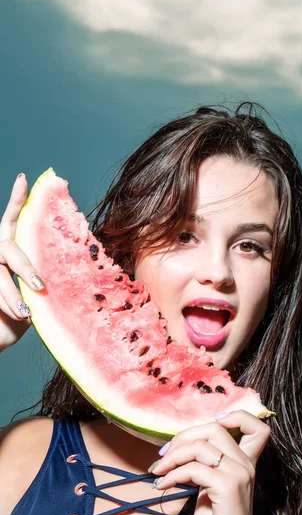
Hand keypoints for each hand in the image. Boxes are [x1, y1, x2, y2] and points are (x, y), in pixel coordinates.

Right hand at [0, 174, 44, 350]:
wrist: (1, 336)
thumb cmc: (27, 313)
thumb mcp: (43, 291)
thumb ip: (49, 273)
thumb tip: (80, 258)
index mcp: (11, 250)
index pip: (12, 221)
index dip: (16, 201)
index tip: (25, 179)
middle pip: (7, 249)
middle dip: (24, 267)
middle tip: (40, 285)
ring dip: (13, 295)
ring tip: (28, 313)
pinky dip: (9, 306)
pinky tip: (23, 317)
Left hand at [150, 410, 270, 514]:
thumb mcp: (210, 486)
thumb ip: (206, 464)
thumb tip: (180, 446)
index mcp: (246, 462)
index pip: (256, 426)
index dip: (235, 416)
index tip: (204, 431)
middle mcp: (246, 464)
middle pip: (214, 427)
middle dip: (183, 436)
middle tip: (164, 454)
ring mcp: (239, 474)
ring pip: (201, 445)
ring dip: (173, 456)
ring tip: (158, 471)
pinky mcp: (228, 487)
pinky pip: (193, 469)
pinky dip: (172, 475)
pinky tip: (162, 486)